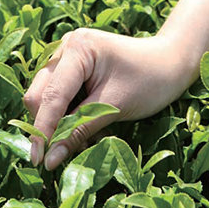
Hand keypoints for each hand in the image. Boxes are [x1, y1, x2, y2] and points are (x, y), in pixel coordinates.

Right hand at [24, 27, 194, 170]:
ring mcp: (65, 54)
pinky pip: (56, 94)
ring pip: (44, 96)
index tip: (39, 161)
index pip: (51, 95)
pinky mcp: (69, 65)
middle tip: (67, 152)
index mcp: (78, 48)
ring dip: (58, 122)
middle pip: (39, 94)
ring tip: (85, 136)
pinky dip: (66, 114)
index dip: (43, 129)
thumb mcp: (115, 107)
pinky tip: (86, 122)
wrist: (169, 63)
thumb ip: (79, 130)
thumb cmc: (149, 81)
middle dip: (49, 126)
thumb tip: (50, 159)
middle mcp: (65, 46)